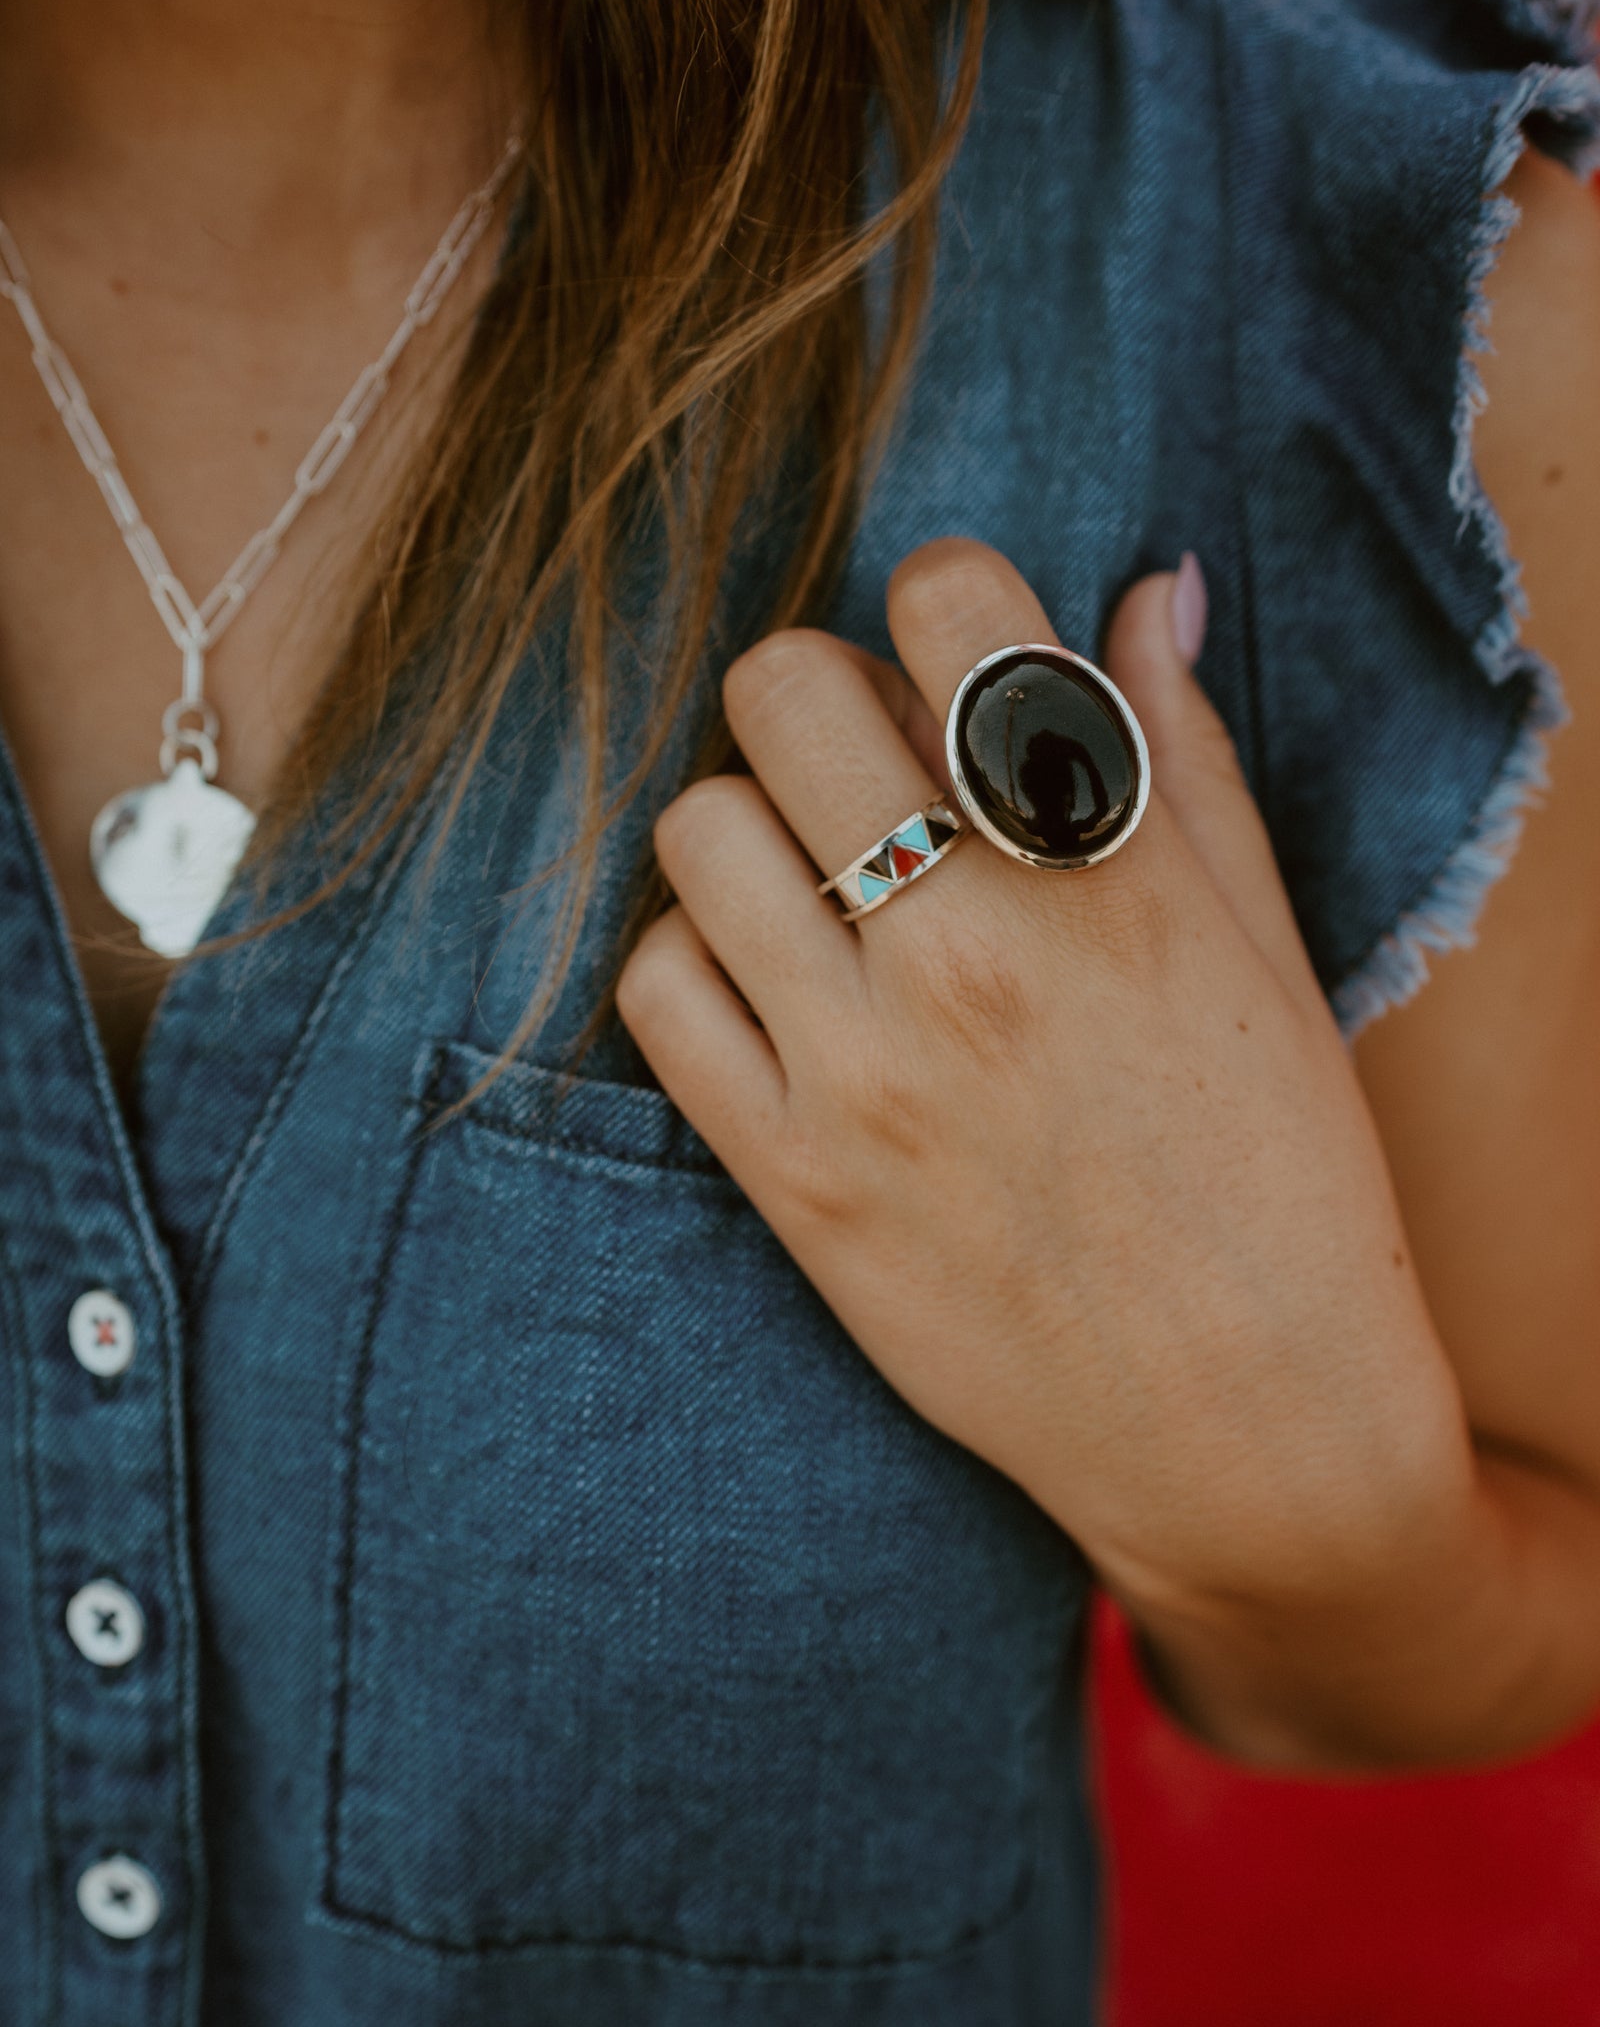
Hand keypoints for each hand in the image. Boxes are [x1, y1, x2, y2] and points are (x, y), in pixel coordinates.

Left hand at [618, 541, 1475, 1761]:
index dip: (941, 598)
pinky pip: (657, 988)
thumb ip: (1186, 761)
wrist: (1250, 1435)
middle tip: (873, 772)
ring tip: (823, 892)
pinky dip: (699, 965)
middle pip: (779, 690)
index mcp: (1114, 875)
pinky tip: (777, 995)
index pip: (949, 605)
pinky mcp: (792, 1179)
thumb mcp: (1270, 958)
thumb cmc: (1287, 1189)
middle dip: (822, 700)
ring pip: (697, 827)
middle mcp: (974, 952)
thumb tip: (1135, 591)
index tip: (956, 659)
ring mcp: (866, 1071)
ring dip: (752, 830)